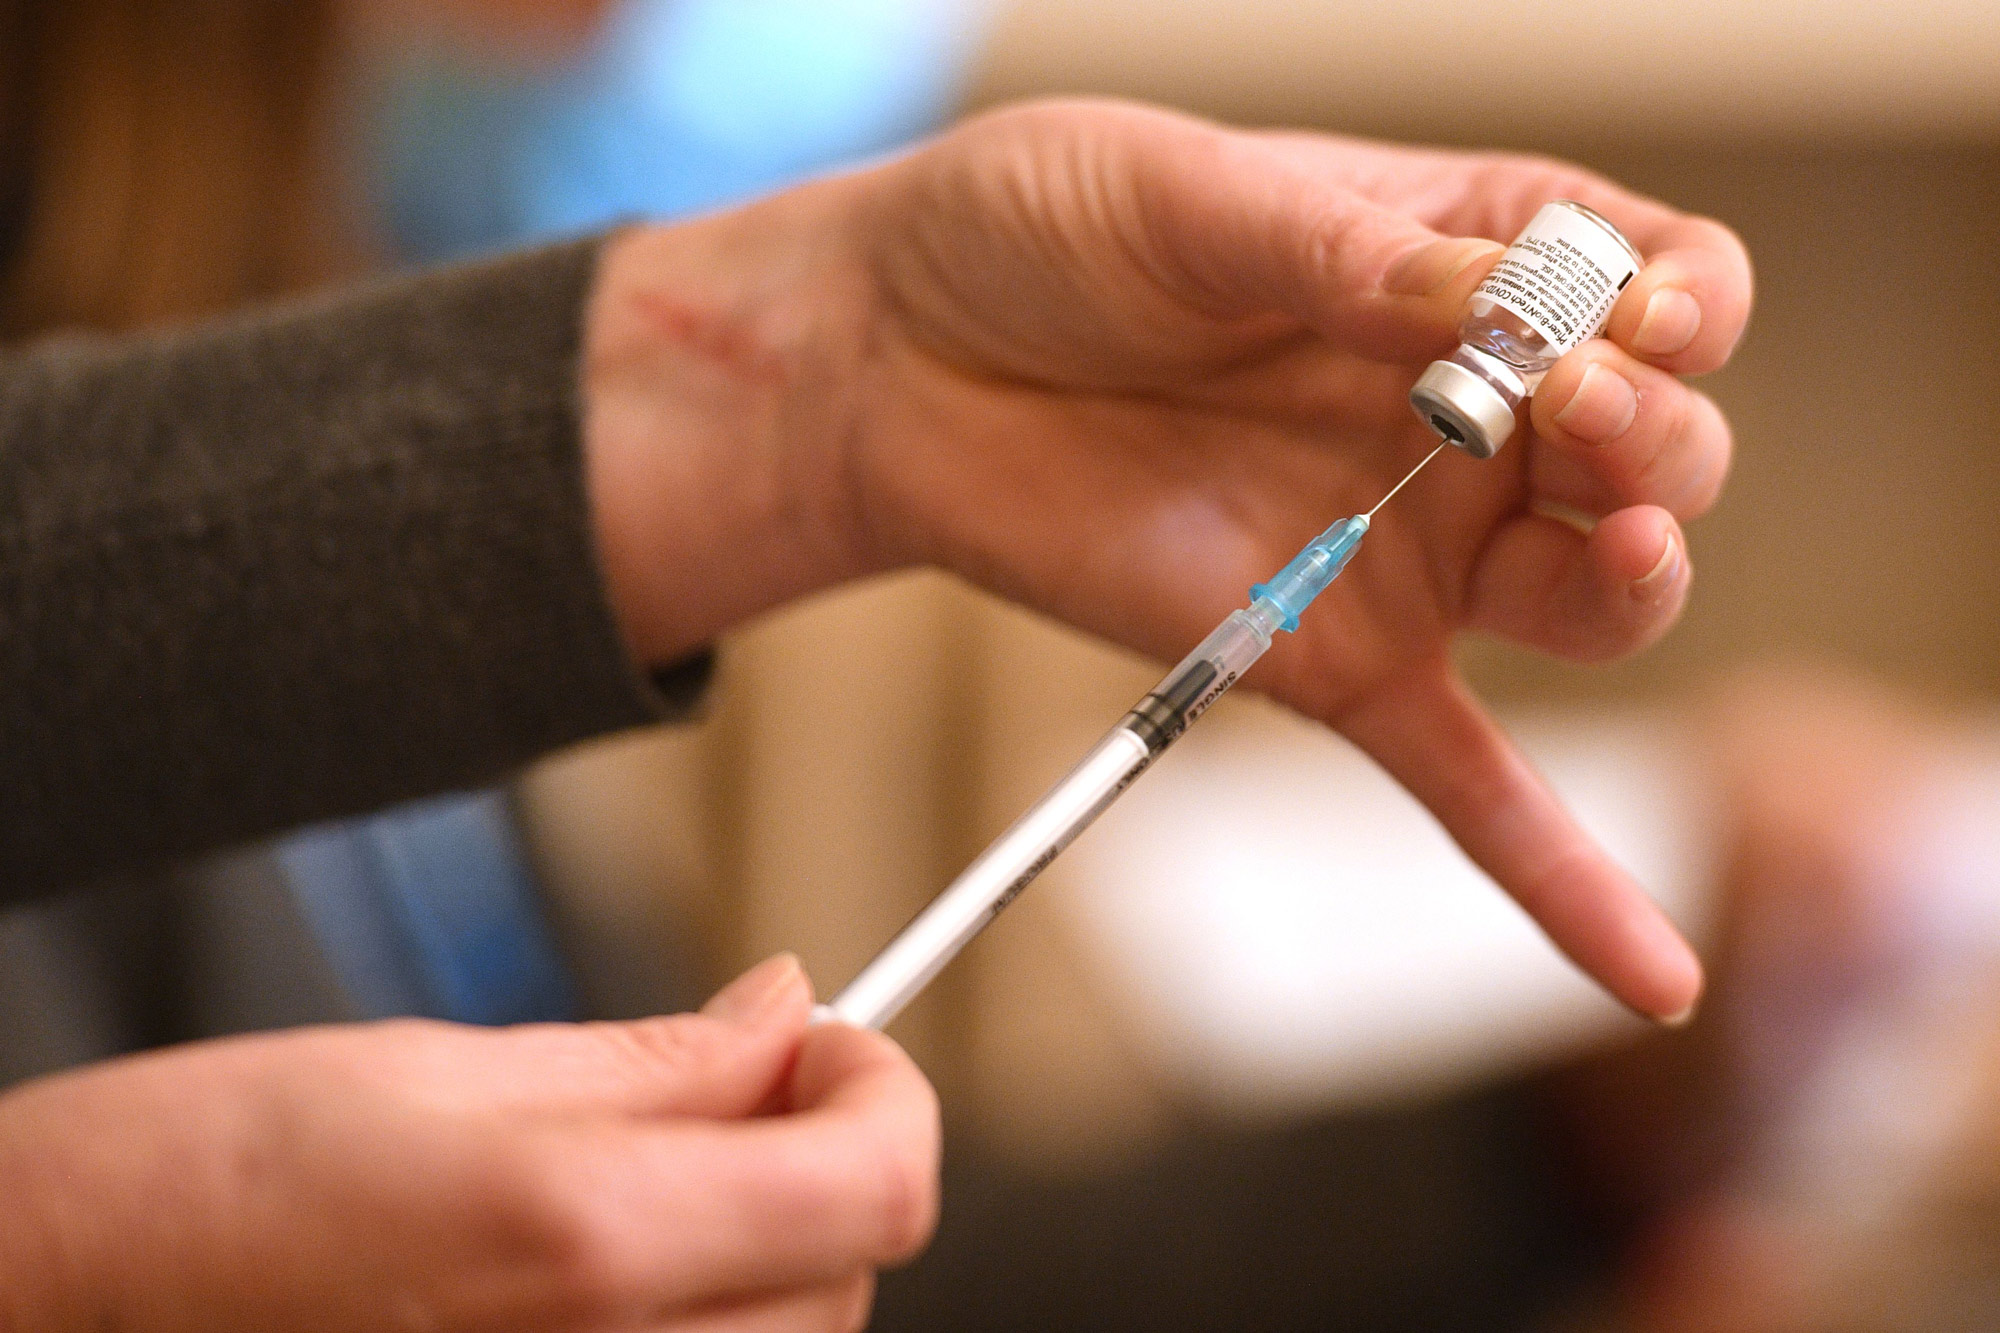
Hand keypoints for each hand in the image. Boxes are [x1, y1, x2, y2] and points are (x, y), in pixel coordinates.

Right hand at [0, 956, 937, 1331]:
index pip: (882, 1181)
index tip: (830, 1047)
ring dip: (770, 1257)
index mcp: (586, 1238)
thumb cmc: (192, 1190)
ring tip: (644, 1186)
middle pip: (850, 1274)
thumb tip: (787, 1016)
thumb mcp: (436, 1067)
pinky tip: (610, 1281)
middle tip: (736, 1090)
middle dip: (824, 1164)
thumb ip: (654, 1060)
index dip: (884, 1089)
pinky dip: (701, 1331)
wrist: (45, 1321)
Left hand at [584, 99, 1750, 1020]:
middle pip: (1657, 450)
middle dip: (1650, 436)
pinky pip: (1471, 784)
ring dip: (1636, 580)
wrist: (901, 363)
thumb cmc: (1038, 236)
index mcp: (1462, 265)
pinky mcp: (1329, 663)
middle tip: (1562, 408)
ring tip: (1606, 545)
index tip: (1618, 317)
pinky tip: (1649, 975)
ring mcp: (1408, 550)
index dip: (1673, 304)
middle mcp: (1468, 416)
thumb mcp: (1195, 196)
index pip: (1655, 285)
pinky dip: (1559, 877)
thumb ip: (1348, 257)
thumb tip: (1501, 306)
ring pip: (1598, 598)